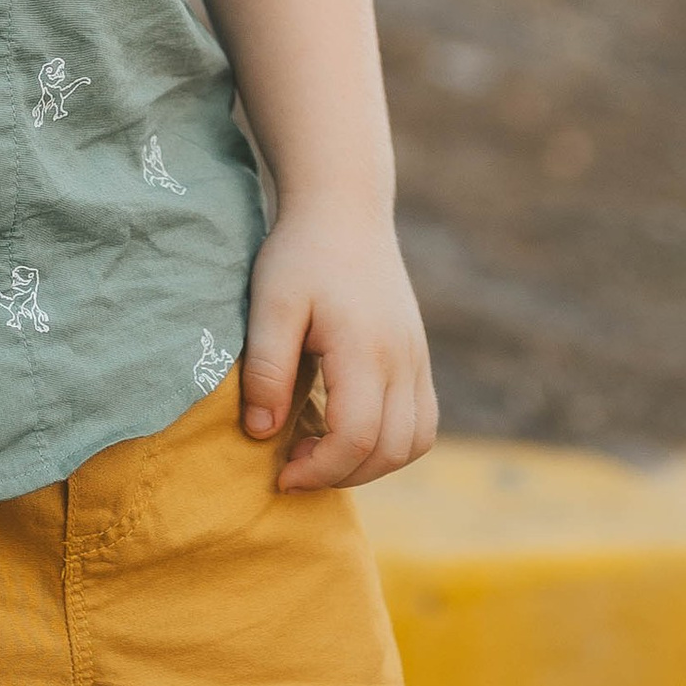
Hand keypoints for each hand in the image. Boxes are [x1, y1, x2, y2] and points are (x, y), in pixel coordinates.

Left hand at [241, 210, 435, 490]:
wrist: (344, 211)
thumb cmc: (300, 255)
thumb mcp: (269, 305)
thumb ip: (267, 369)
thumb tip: (263, 432)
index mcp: (365, 349)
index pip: (356, 436)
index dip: (318, 469)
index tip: (280, 473)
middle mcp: (402, 359)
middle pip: (390, 449)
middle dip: (340, 474)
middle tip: (292, 465)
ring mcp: (417, 358)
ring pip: (415, 442)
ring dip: (370, 464)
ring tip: (321, 452)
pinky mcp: (418, 357)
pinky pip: (422, 421)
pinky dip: (390, 443)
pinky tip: (345, 430)